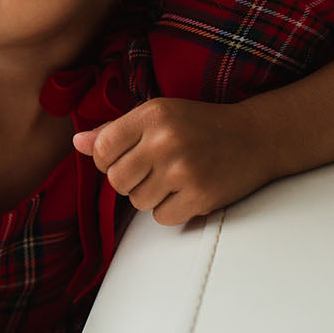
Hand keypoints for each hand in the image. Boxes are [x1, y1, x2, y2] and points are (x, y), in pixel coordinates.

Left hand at [73, 96, 270, 226]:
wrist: (256, 137)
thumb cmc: (201, 125)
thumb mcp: (159, 115)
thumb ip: (116, 129)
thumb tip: (77, 143)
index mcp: (152, 114)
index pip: (102, 148)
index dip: (106, 160)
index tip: (125, 158)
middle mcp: (165, 140)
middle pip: (116, 180)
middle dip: (129, 181)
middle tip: (151, 171)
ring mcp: (183, 170)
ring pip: (137, 202)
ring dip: (151, 196)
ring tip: (173, 179)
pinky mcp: (200, 196)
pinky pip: (161, 217)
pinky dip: (170, 210)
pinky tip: (186, 192)